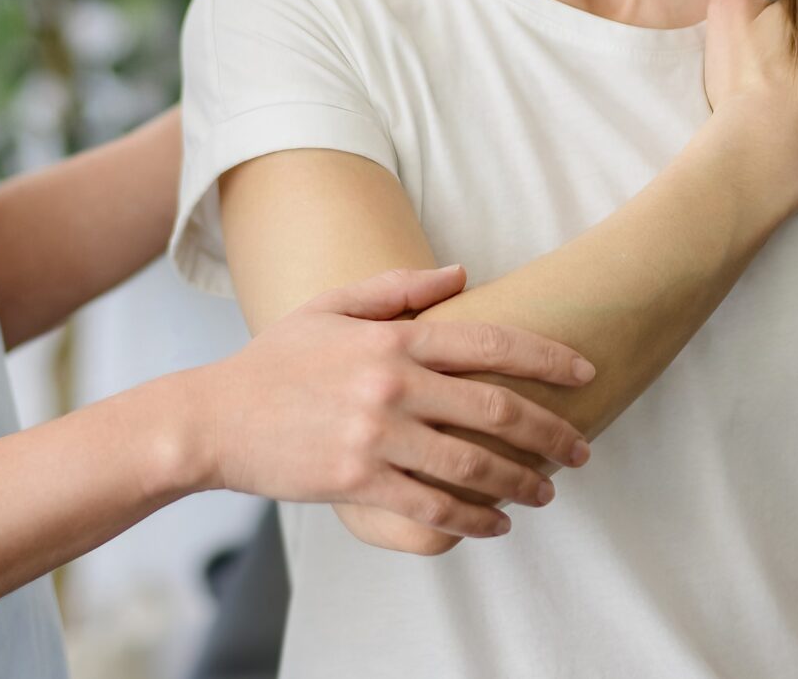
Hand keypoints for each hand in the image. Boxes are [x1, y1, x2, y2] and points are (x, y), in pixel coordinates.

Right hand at [193, 265, 593, 541]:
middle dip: (551, 432)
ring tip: (546, 492)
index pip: (489, 343)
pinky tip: (497, 523)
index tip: (585, 373)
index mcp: (391, 339)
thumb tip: (461, 273)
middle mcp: (391, 386)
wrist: (211, 418)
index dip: (547, 358)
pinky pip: (434, 507)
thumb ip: (396, 288)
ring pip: (473, 466)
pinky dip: (475, 520)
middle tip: (581, 450)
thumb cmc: (272, 362)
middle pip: (495, 409)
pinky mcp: (358, 483)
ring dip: (522, 483)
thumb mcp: (328, 307)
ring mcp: (375, 437)